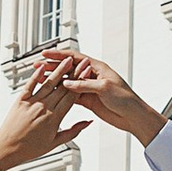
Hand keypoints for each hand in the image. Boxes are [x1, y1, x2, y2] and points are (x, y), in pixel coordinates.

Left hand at [0, 66, 86, 170]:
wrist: (6, 148)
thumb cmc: (30, 148)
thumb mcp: (55, 142)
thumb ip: (73, 131)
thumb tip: (88, 122)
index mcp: (54, 119)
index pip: (71, 96)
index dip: (80, 82)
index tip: (87, 73)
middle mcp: (44, 108)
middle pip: (62, 87)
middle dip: (74, 72)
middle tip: (82, 62)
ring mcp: (31, 103)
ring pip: (48, 83)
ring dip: (59, 70)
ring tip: (67, 60)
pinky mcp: (20, 101)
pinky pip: (30, 85)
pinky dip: (36, 75)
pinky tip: (42, 66)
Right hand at [38, 51, 163, 143]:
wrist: (133, 116)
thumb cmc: (125, 99)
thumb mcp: (104, 88)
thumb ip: (84, 85)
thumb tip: (67, 83)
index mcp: (97, 67)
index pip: (74, 57)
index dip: (59, 55)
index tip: (46, 54)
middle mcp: (92, 76)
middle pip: (68, 68)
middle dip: (53, 67)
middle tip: (38, 66)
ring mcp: (89, 88)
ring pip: (68, 82)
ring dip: (54, 80)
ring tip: (40, 79)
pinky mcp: (88, 100)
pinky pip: (71, 95)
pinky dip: (61, 93)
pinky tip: (50, 93)